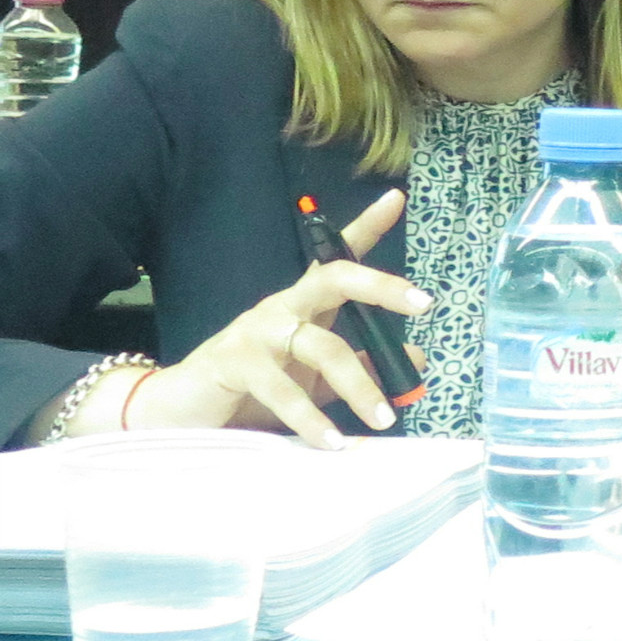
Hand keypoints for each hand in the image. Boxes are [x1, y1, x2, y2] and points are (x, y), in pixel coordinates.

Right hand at [125, 190, 431, 447]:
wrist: (177, 413)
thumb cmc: (251, 392)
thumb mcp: (314, 380)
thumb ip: (359, 364)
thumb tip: (416, 354)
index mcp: (305, 307)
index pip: (338, 261)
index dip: (366, 227)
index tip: (397, 199)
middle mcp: (283, 308)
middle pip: (335, 279)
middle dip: (381, 286)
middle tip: (423, 304)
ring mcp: (257, 331)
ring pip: (322, 346)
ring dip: (360, 386)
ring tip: (384, 418)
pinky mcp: (233, 361)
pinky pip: (282, 389)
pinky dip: (311, 419)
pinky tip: (332, 441)